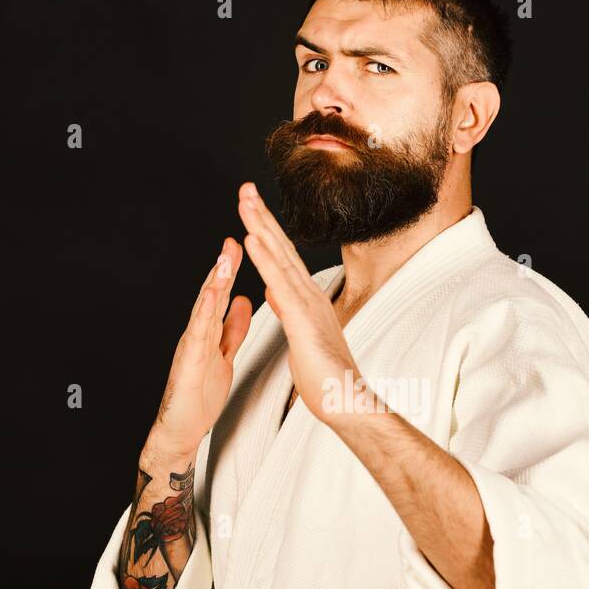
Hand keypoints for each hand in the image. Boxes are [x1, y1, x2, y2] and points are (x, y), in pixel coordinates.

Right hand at [147, 236, 252, 458]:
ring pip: (203, 309)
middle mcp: (198, 333)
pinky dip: (203, 315)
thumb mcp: (224, 356)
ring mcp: (191, 346)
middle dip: (223, 266)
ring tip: (224, 260)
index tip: (247, 244)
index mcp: (210, 332)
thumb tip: (242, 301)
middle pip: (212, 294)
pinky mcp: (187, 363)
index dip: (234, 270)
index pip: (224, 294)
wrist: (181, 429)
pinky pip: (196, 336)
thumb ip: (231, 329)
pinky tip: (210, 298)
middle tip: (234, 240)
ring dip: (213, 283)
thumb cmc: (199, 396)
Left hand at [237, 182, 359, 426]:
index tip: (252, 209)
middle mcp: (309, 295)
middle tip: (244, 189)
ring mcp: (307, 304)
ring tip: (244, 202)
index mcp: (306, 300)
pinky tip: (252, 239)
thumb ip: (290, 311)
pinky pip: (280, 283)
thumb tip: (277, 292)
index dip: (266, 231)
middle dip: (262, 217)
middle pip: (281, 248)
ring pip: (279, 258)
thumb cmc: (325, 376)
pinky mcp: (302, 319)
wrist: (344, 400)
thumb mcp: (301, 336)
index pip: (282, 259)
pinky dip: (265, 259)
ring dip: (261, 227)